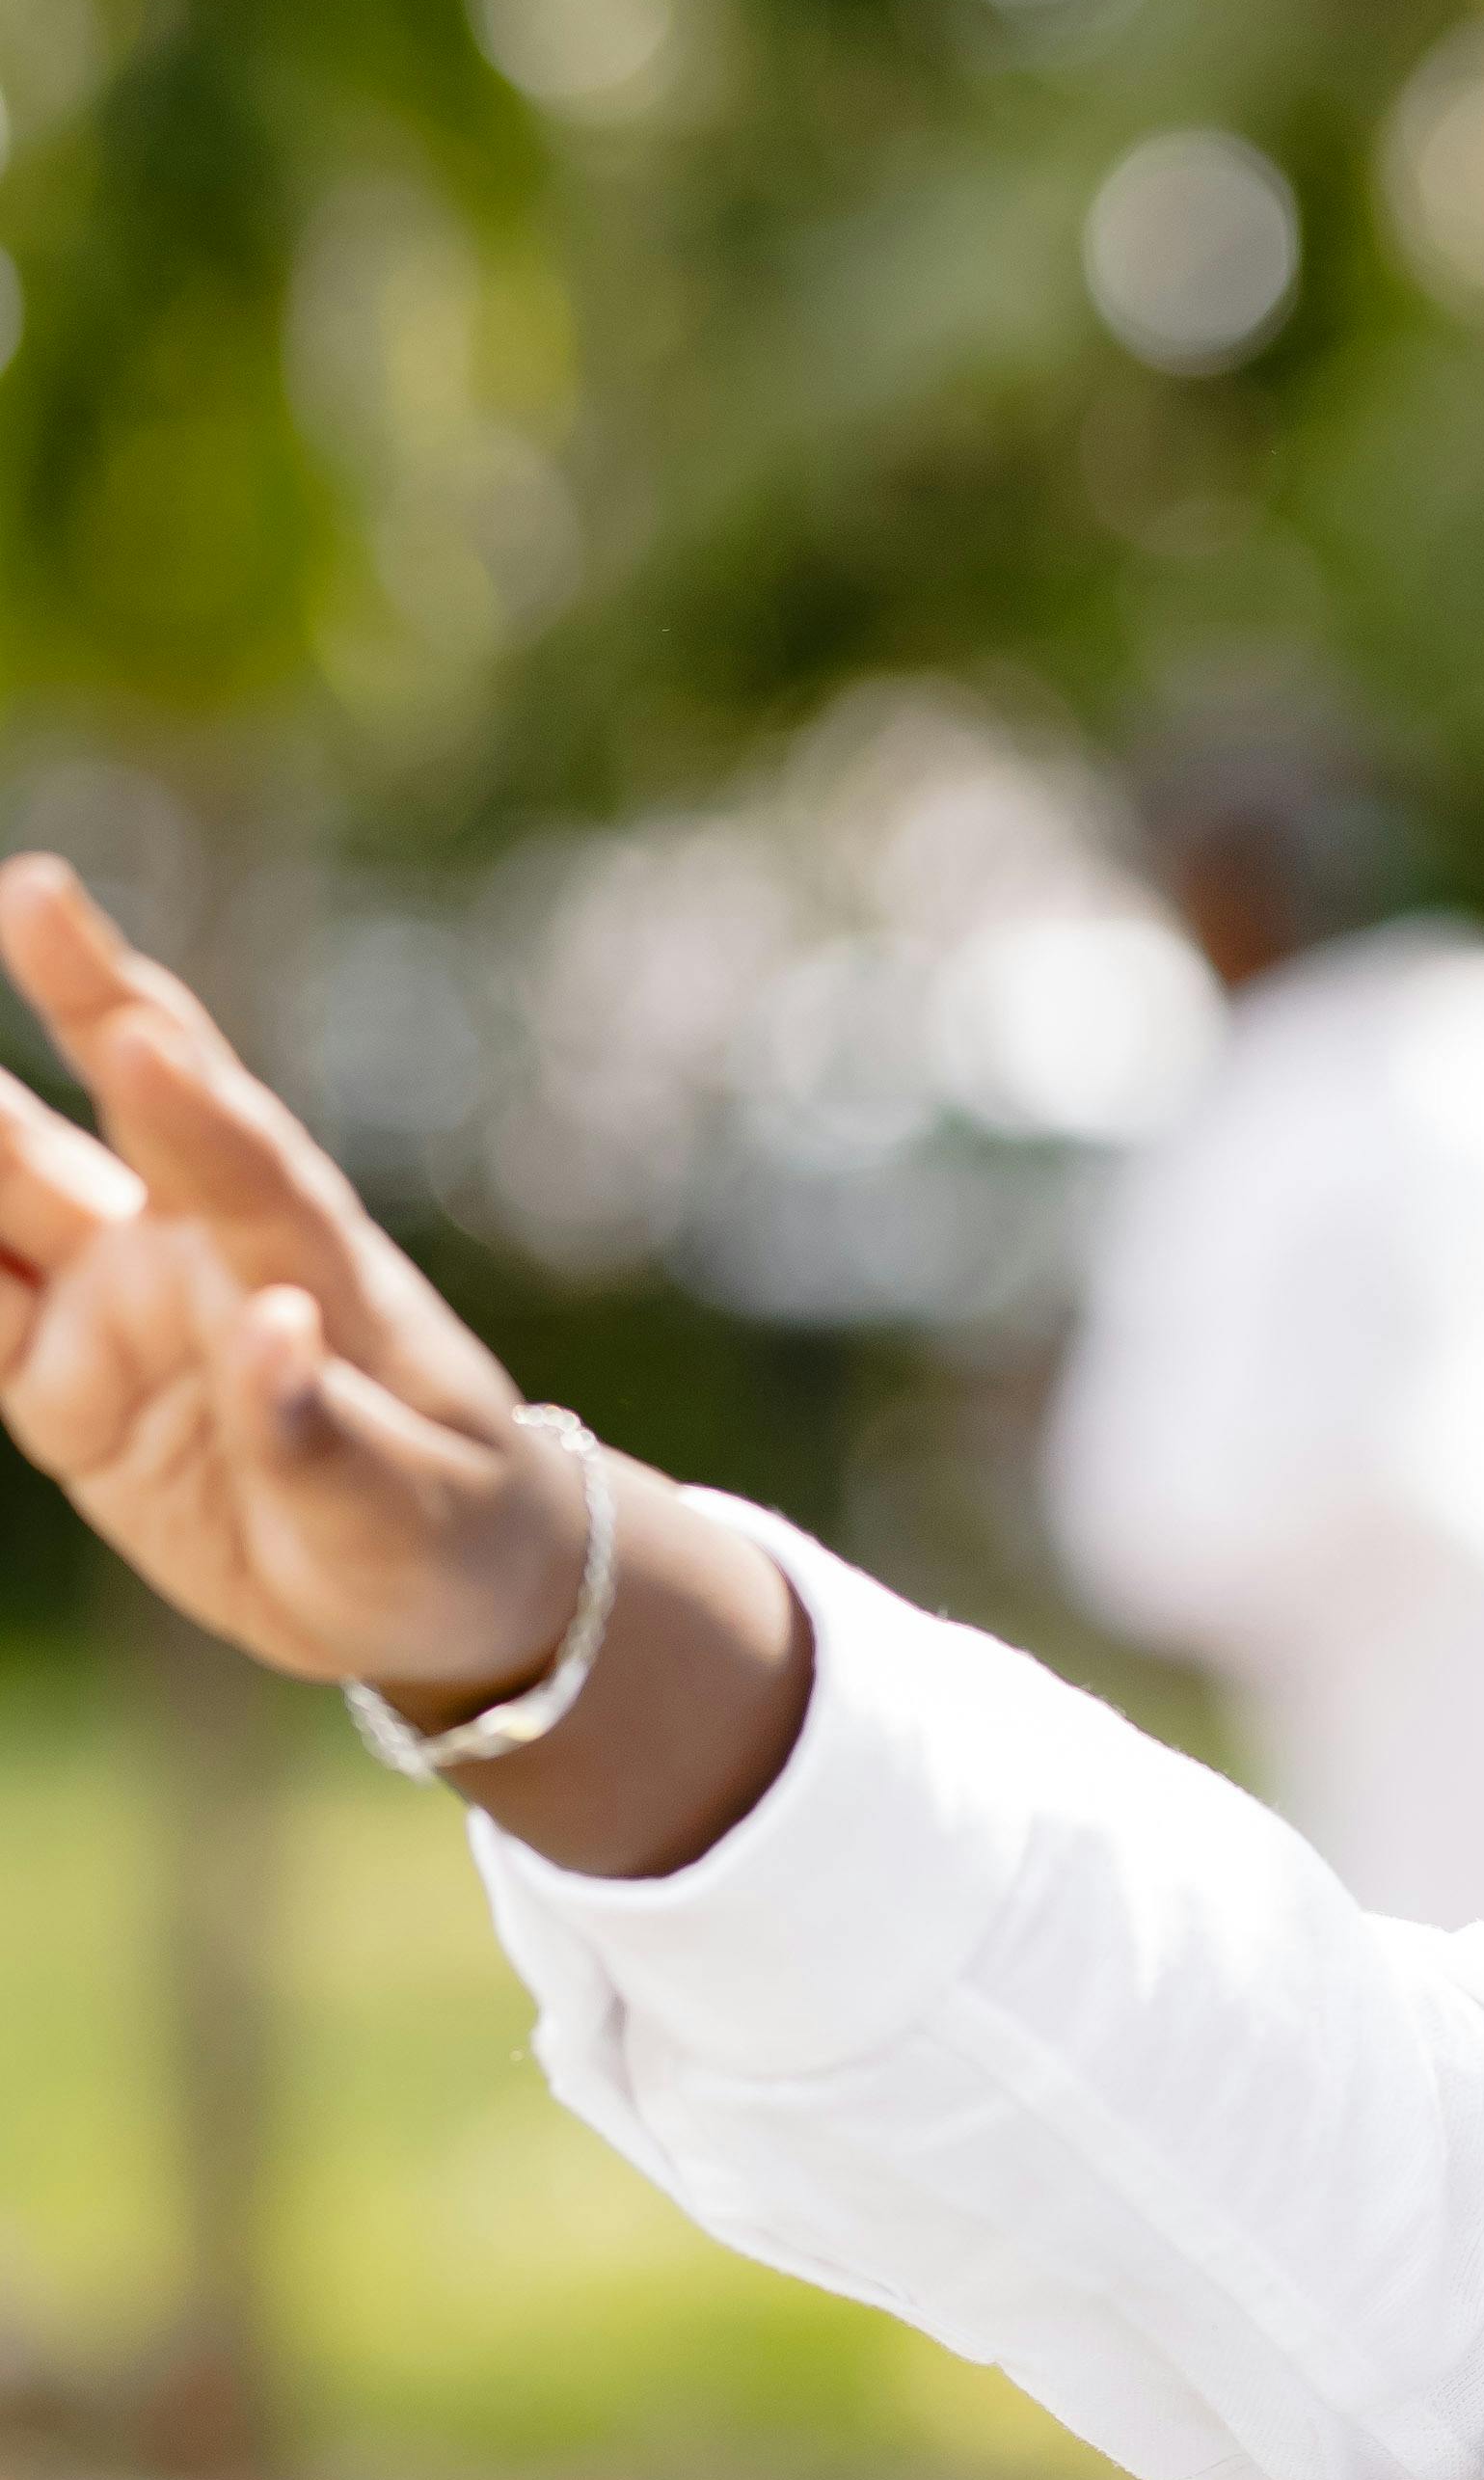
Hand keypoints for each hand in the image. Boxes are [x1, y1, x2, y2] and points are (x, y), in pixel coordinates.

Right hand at [0, 854, 579, 1696]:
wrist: (421, 1591)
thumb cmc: (444, 1528)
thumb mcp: (406, 1507)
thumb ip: (327, 1431)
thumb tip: (272, 1330)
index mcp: (312, 1267)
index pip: (248, 1168)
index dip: (190, 1107)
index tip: (142, 1038)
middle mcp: (202, 1255)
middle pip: (119, 1114)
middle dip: (75, 993)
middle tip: (33, 888)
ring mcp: (123, 1308)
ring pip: (11, 1195)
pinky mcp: (61, 1385)